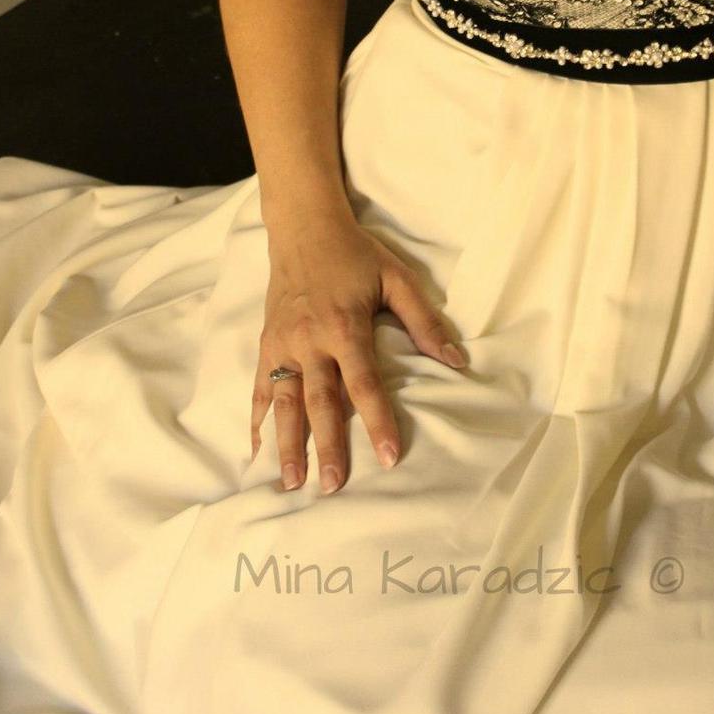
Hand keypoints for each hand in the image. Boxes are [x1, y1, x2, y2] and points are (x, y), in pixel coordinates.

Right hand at [250, 215, 466, 493]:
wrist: (304, 227)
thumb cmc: (355, 254)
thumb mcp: (397, 278)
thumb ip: (424, 322)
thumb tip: (457, 360)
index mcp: (345, 326)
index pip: (364, 383)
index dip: (378, 421)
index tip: (389, 457)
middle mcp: (310, 340)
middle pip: (320, 402)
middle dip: (327, 446)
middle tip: (333, 486)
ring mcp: (283, 344)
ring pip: (285, 402)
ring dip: (288, 444)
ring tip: (293, 481)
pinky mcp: (266, 343)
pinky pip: (259, 387)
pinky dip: (256, 419)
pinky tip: (257, 449)